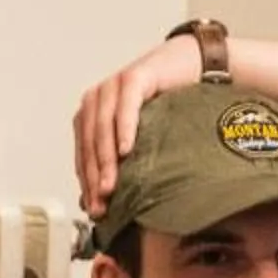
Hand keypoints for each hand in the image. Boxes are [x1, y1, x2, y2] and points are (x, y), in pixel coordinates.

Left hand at [73, 35, 209, 218]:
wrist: (193, 67)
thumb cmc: (169, 104)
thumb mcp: (142, 137)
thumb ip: (121, 160)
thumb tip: (103, 199)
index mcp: (92, 115)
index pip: (83, 155)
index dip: (87, 184)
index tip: (93, 210)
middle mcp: (97, 100)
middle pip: (89, 144)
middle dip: (94, 178)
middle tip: (101, 204)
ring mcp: (113, 86)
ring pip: (102, 128)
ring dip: (105, 160)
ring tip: (110, 186)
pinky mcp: (134, 76)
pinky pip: (126, 106)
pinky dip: (125, 129)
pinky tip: (126, 149)